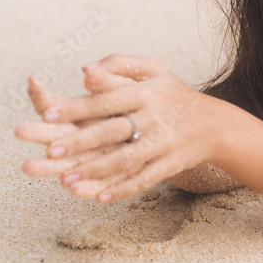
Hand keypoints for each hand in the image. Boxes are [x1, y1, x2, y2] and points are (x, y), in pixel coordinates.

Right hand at [15, 69, 133, 192]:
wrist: (168, 128)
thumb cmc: (145, 102)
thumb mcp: (131, 88)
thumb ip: (111, 82)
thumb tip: (88, 70)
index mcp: (82, 112)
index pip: (56, 104)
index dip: (43, 94)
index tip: (33, 81)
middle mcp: (82, 135)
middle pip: (56, 134)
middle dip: (38, 132)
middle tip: (19, 130)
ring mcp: (94, 157)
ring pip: (68, 163)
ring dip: (48, 166)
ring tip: (29, 166)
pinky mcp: (112, 176)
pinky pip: (97, 184)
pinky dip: (86, 187)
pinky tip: (75, 191)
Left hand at [20, 55, 217, 203]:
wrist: (214, 123)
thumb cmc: (173, 93)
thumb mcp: (154, 71)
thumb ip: (120, 64)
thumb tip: (84, 69)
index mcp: (147, 92)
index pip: (107, 100)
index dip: (77, 107)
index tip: (48, 115)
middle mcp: (156, 116)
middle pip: (114, 131)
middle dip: (81, 142)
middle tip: (50, 152)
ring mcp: (165, 142)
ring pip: (126, 159)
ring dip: (95, 171)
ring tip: (65, 180)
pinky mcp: (172, 163)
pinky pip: (145, 178)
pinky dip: (123, 189)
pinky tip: (98, 198)